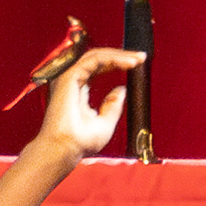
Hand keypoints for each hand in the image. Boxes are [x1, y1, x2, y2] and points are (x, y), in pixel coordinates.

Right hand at [27, 46, 139, 164]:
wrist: (64, 150)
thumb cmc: (79, 143)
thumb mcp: (105, 124)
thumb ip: (113, 106)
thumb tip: (121, 90)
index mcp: (77, 90)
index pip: (97, 68)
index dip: (116, 63)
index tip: (137, 65)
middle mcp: (72, 81)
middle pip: (98, 59)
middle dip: (120, 56)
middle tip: (141, 58)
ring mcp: (69, 77)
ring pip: (96, 55)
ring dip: (119, 55)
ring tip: (138, 59)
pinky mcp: (69, 76)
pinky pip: (94, 59)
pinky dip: (113, 59)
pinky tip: (128, 63)